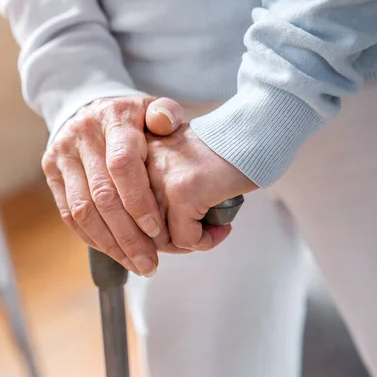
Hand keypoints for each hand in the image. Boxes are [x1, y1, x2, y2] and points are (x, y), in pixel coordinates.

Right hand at [42, 95, 183, 275]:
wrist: (88, 107)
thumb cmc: (132, 117)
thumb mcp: (152, 108)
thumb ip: (167, 114)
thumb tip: (165, 123)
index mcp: (113, 118)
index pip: (122, 165)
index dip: (138, 201)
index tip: (156, 230)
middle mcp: (82, 135)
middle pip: (102, 195)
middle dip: (127, 235)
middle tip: (149, 263)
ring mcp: (62, 154)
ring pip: (82, 210)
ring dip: (109, 243)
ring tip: (135, 264)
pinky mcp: (51, 172)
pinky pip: (69, 213)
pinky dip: (91, 237)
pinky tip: (113, 252)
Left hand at [145, 124, 257, 252]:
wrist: (250, 133)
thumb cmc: (217, 153)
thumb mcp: (174, 165)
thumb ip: (156, 191)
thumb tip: (151, 237)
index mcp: (133, 160)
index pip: (126, 211)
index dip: (152, 229)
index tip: (178, 230)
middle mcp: (140, 167)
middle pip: (141, 228)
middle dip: (171, 241)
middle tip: (198, 236)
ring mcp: (161, 179)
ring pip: (161, 237)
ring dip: (190, 243)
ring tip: (212, 231)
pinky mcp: (184, 192)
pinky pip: (186, 238)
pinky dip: (205, 241)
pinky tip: (222, 228)